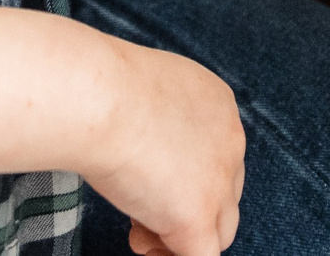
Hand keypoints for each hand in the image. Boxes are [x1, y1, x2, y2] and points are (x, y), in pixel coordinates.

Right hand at [90, 38, 244, 255]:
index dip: (184, 172)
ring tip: (138, 229)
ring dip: (180, 235)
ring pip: (221, 230)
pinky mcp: (197, 218)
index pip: (217, 154)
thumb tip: (147, 151)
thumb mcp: (147, 93)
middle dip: (182, 202)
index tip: (147, 170)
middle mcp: (231, 143)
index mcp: (219, 106)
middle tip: (139, 199)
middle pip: (223, 192)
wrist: (98, 99)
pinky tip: (144, 245)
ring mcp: (218, 183)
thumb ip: (160, 120)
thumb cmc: (103, 90)